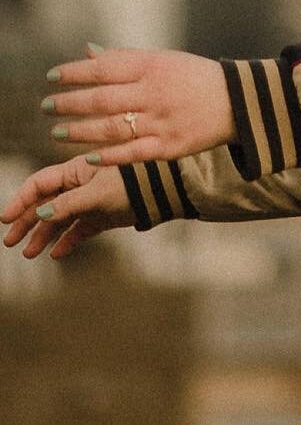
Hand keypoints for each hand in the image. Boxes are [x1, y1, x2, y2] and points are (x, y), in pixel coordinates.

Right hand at [1, 156, 133, 259]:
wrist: (162, 190)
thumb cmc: (130, 181)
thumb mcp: (97, 192)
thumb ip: (68, 204)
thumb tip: (40, 213)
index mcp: (76, 170)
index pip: (40, 184)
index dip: (21, 200)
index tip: (5, 219)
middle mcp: (79, 185)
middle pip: (45, 203)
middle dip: (26, 221)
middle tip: (10, 241)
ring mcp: (89, 201)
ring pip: (59, 220)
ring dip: (43, 235)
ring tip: (30, 253)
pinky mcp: (101, 217)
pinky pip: (78, 231)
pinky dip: (67, 241)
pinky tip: (57, 254)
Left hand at [40, 45, 235, 164]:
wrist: (237, 102)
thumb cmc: (194, 77)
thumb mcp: (164, 59)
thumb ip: (125, 58)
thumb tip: (88, 51)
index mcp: (154, 66)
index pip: (105, 68)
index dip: (75, 73)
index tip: (52, 77)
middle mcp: (156, 92)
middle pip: (103, 99)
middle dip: (70, 103)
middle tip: (47, 106)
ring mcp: (162, 121)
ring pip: (112, 128)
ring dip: (80, 131)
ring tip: (57, 132)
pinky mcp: (168, 147)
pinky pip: (131, 154)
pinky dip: (107, 156)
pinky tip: (86, 157)